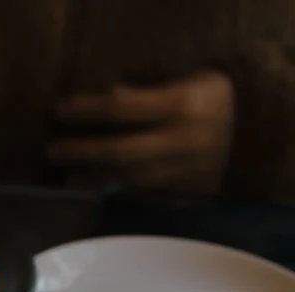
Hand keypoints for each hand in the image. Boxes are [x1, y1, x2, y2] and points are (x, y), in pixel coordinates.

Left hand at [48, 69, 234, 193]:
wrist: (252, 128)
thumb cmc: (207, 98)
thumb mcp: (181, 82)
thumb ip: (142, 93)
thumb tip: (104, 97)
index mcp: (181, 105)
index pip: (121, 108)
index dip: (86, 109)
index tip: (58, 111)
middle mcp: (183, 141)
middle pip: (120, 151)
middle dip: (81, 152)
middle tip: (52, 150)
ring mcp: (186, 171)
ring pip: (129, 180)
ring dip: (93, 180)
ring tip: (67, 179)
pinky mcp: (187, 192)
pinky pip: (144, 196)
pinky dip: (117, 194)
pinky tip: (95, 192)